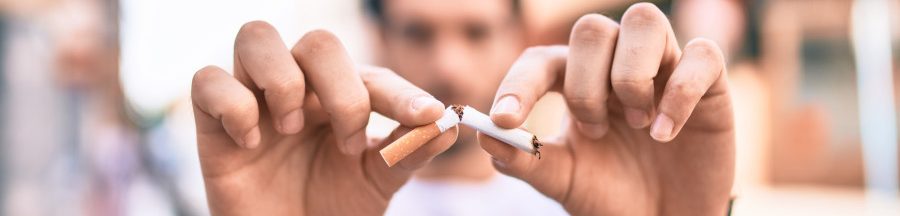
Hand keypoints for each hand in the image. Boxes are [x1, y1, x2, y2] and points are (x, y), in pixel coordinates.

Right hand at [191, 21, 456, 214]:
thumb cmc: (331, 209)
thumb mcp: (377, 182)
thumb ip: (409, 152)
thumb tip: (450, 124)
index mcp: (341, 96)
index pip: (371, 75)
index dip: (401, 93)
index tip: (426, 116)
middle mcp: (299, 88)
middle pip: (317, 41)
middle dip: (341, 88)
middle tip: (348, 141)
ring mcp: (254, 99)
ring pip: (257, 37)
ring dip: (284, 81)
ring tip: (292, 128)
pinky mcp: (211, 122)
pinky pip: (208, 80)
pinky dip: (234, 106)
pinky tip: (252, 144)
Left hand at [479, 4, 733, 214]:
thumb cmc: (611, 195)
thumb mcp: (563, 180)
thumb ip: (525, 159)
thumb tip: (486, 136)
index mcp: (574, 81)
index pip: (540, 60)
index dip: (519, 84)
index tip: (505, 119)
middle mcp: (616, 64)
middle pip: (591, 30)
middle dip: (585, 85)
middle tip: (596, 131)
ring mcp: (663, 67)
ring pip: (644, 21)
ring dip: (630, 76)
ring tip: (638, 126)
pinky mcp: (710, 82)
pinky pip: (701, 54)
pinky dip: (680, 92)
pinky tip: (666, 134)